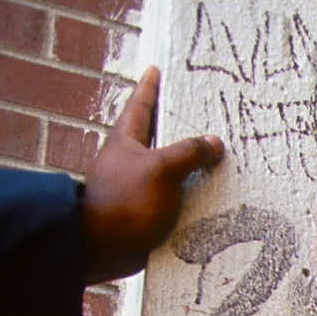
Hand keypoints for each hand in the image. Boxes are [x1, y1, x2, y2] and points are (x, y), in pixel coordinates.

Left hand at [81, 66, 224, 282]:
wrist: (103, 246)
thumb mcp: (161, 169)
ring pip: (167, 168)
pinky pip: (173, 196)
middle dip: (175, 126)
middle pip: (155, 136)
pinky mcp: (145, 211)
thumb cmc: (126, 200)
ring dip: (188, 164)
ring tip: (214, 156)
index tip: (156, 70)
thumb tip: (214, 143)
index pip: (140, 106)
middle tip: (196, 113)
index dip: (149, 87)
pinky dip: (189, 193)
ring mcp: (137, 186)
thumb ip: (189, 152)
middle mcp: (130, 159)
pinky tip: (209, 196)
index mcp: (126, 140)